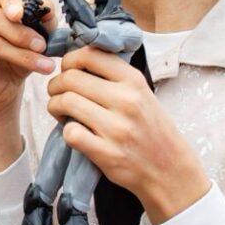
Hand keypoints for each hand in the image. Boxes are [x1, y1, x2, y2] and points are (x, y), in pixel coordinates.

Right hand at [0, 0, 55, 115]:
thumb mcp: (38, 36)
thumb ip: (45, 21)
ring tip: (42, 65)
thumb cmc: (18, 54)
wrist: (3, 87)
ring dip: (18, 54)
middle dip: (21, 34)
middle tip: (42, 46)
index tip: (20, 14)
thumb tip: (49, 10)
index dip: (11, 0)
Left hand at [45, 45, 209, 221]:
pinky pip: (70, 133)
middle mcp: (126, 100)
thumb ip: (114, 77)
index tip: (67, 71)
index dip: (69, 60)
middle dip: (55, 85)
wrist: (170, 169)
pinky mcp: (107, 153)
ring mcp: (117, 128)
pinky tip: (74, 132)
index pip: (90, 54)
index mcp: (134, 81)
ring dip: (54, 106)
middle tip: (57, 94)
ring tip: (61, 113)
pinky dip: (66, 132)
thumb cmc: (151, 129)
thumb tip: (75, 61)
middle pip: (70, 78)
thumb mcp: (143, 93)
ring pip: (65, 102)